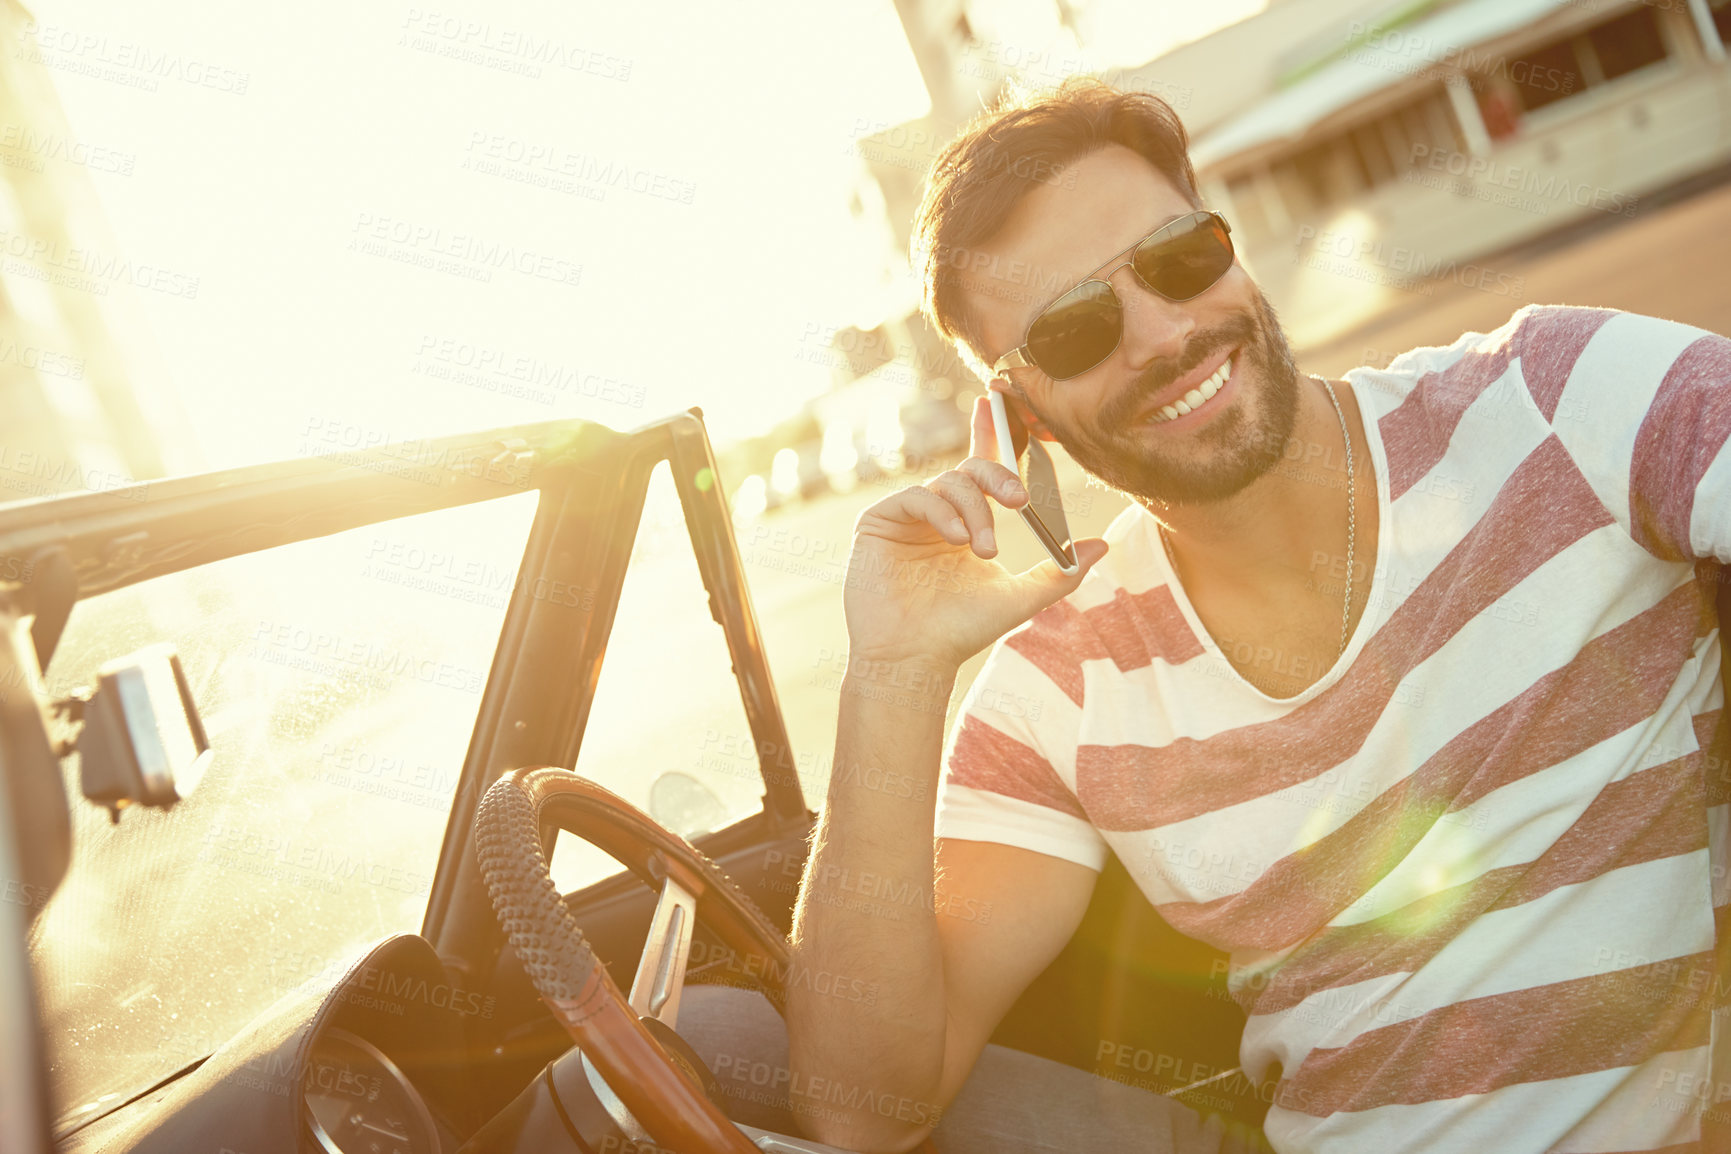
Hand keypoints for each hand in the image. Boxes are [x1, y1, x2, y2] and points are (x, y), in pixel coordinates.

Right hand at [841, 391, 1107, 671]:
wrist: (915, 660)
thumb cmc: (962, 632)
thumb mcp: (1021, 598)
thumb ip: (1061, 572)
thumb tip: (1103, 545)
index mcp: (967, 523)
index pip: (982, 470)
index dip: (992, 435)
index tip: (1002, 403)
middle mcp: (936, 515)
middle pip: (970, 471)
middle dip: (999, 477)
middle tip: (1020, 502)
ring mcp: (906, 517)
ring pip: (948, 484)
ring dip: (974, 511)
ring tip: (982, 549)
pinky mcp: (878, 522)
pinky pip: (915, 497)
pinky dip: (941, 512)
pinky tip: (956, 539)